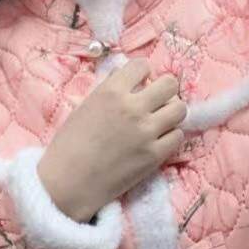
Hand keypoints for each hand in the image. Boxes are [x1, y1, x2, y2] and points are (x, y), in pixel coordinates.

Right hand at [36, 58, 186, 221]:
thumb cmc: (69, 145)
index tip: (138, 85)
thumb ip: (110, 90)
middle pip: (170, 84)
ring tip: (159, 122)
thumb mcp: (85, 106)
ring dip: (171, 113)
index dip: (142, 75)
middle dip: (164, 91)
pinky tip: (157, 141)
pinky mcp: (154, 155)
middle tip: (156, 102)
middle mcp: (133, 107)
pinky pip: (178, 136)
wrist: (68, 182)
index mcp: (111, 91)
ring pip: (180, 109)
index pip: (142, 65)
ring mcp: (146, 132)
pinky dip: (170, 137)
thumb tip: (129, 80)